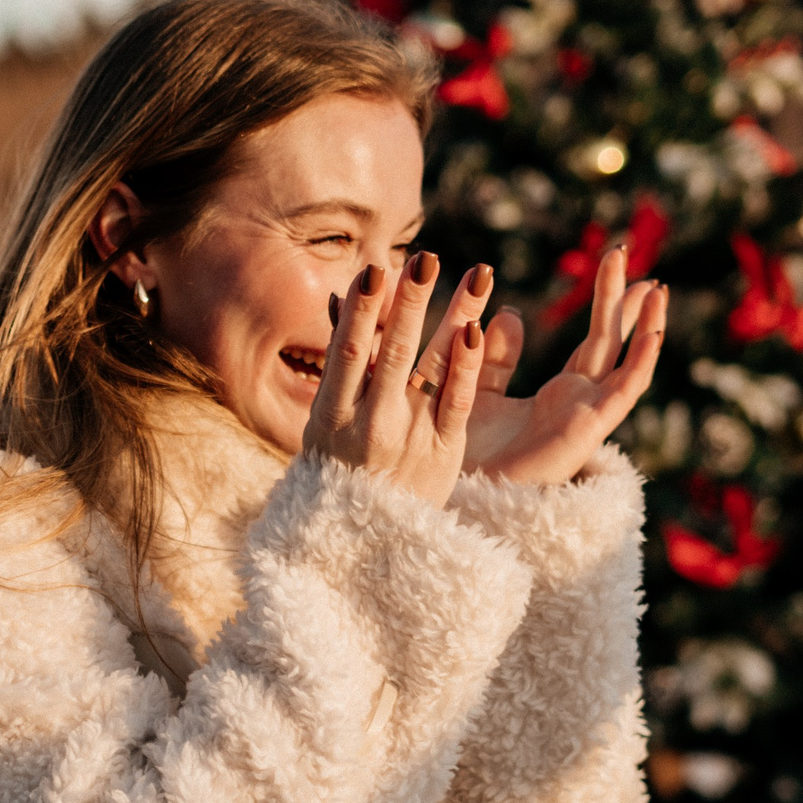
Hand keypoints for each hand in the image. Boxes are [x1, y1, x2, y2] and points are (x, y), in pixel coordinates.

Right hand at [302, 251, 485, 508]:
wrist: (362, 544)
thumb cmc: (339, 474)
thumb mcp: (324, 428)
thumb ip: (340, 371)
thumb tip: (347, 304)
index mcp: (331, 418)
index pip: (347, 354)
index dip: (361, 311)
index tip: (373, 269)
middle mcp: (368, 425)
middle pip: (391, 353)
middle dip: (409, 303)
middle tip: (426, 259)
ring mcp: (408, 438)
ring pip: (431, 368)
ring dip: (454, 316)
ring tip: (476, 274)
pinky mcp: (442, 452)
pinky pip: (457, 402)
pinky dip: (467, 366)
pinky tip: (478, 330)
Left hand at [461, 244, 667, 486]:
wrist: (454, 497)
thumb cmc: (463, 456)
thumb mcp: (475, 388)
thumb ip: (494, 355)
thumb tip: (511, 312)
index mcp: (559, 396)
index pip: (595, 343)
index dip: (609, 304)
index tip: (618, 264)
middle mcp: (579, 406)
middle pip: (613, 345)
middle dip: (625, 302)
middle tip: (633, 257)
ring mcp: (586, 418)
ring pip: (625, 364)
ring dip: (644, 326)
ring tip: (657, 287)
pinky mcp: (585, 433)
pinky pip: (622, 395)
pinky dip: (641, 364)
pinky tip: (654, 334)